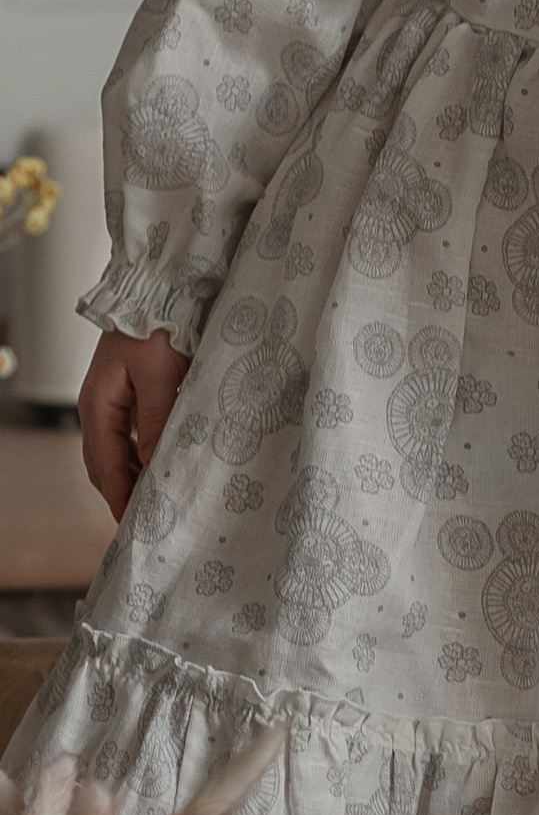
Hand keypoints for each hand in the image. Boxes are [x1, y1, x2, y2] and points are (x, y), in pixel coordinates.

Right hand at [79, 329, 189, 521]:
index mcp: (98, 406)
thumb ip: (158, 420)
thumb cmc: (160, 327)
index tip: (132, 524)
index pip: (104, 465)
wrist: (163, 289)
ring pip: (122, 450)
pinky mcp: (137, 392)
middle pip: (107, 463)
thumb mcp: (161, 376)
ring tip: (158, 500)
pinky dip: (146, 453)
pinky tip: (164, 463)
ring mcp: (117, 400)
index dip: (118, 496)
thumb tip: (153, 465)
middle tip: (148, 521)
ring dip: (136, 474)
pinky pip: (136, 433)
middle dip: (124, 492)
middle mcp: (102, 407)